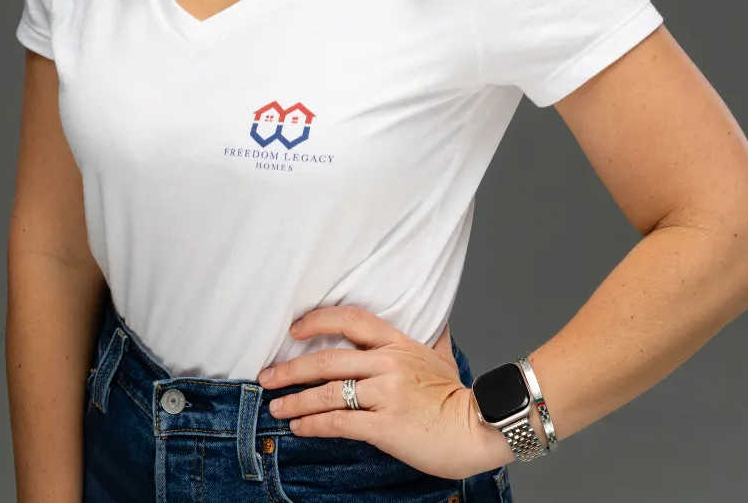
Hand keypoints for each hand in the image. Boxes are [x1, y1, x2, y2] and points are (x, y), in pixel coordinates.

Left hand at [256, 304, 488, 479]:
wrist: (480, 429)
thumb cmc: (458, 397)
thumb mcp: (441, 357)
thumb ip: (430, 338)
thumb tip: (435, 318)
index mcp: (398, 343)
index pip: (350, 319)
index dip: (318, 320)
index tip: (294, 330)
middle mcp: (388, 364)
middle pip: (327, 359)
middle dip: (291, 369)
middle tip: (267, 376)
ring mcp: (386, 394)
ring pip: (327, 393)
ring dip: (296, 401)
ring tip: (276, 407)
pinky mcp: (385, 426)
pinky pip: (339, 423)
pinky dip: (314, 425)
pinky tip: (299, 428)